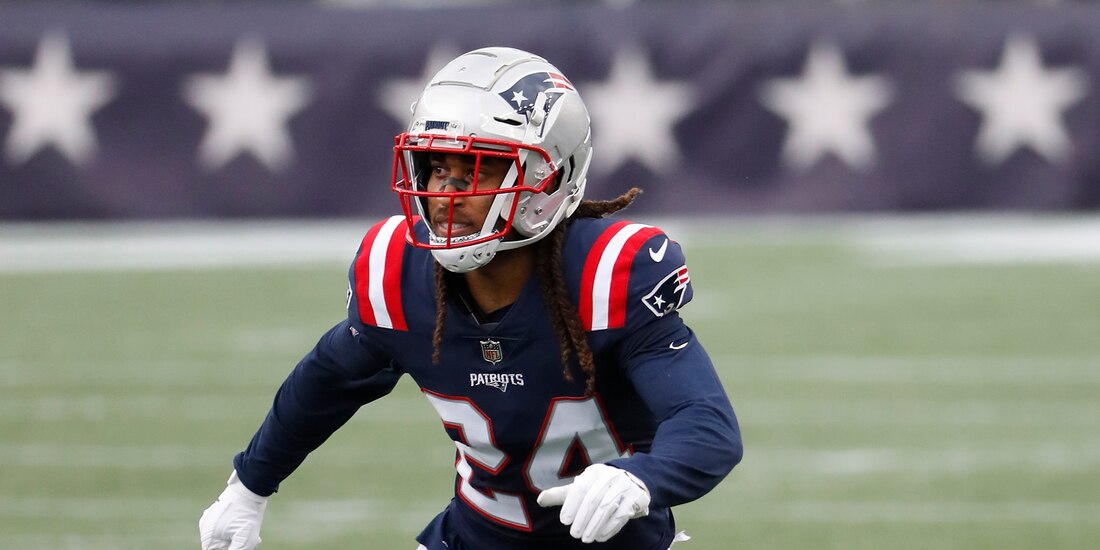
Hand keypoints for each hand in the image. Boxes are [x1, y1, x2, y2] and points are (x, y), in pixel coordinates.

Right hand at [199, 470, 268, 549]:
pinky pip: (225, 525)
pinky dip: (235, 529)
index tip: (239, 546)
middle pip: (219, 545)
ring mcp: (210, 517)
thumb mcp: (245, 540)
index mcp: (207, 536)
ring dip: (237, 539)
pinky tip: (249, 528)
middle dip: (234, 546)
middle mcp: (205, 526)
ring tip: (254, 538)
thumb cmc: (247, 514)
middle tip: (252, 544)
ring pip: (224, 535)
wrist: (251, 487)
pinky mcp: (218, 510)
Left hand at [536, 463, 650, 542]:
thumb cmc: (600, 487)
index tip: (564, 521)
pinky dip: (609, 528)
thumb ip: (562, 494)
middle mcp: (611, 476)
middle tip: (575, 534)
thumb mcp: (582, 487)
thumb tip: (540, 499)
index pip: (581, 488)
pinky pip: (621, 515)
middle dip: (583, 519)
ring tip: (586, 538)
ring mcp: (625, 487)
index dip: (571, 505)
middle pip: (594, 499)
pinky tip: (600, 536)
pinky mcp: (636, 498)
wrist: (633, 483)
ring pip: (607, 508)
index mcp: (595, 471)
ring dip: (595, 526)